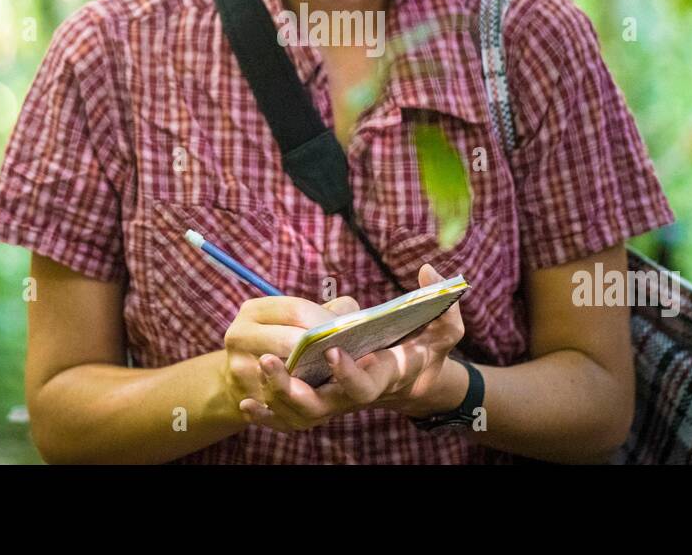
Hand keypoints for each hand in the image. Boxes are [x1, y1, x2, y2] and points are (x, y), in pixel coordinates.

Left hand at [239, 264, 465, 432]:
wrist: (408, 382)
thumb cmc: (421, 353)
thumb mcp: (442, 333)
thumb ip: (444, 308)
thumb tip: (429, 272)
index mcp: (379, 379)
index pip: (362, 385)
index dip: (347, 373)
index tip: (332, 351)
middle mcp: (351, 398)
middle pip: (319, 406)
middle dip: (292, 388)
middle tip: (269, 362)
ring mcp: (333, 404)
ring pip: (299, 413)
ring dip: (274, 395)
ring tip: (256, 367)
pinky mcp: (318, 405)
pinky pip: (289, 419)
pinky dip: (268, 416)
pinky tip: (247, 404)